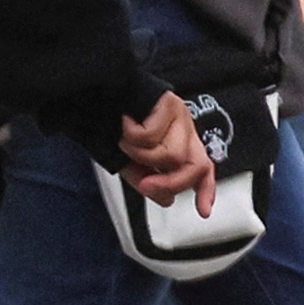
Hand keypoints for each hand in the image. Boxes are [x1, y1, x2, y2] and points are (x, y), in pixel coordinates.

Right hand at [116, 95, 214, 209]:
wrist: (98, 93)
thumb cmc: (113, 124)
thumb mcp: (131, 162)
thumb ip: (148, 181)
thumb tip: (167, 200)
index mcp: (180, 142)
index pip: (202, 167)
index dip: (206, 189)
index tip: (204, 211)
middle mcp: (184, 129)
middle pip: (194, 166)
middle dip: (170, 182)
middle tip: (144, 185)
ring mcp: (179, 115)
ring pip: (172, 154)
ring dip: (141, 155)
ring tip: (125, 140)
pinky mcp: (168, 102)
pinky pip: (152, 135)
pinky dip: (132, 136)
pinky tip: (124, 122)